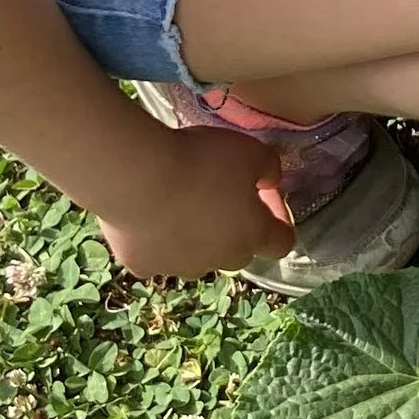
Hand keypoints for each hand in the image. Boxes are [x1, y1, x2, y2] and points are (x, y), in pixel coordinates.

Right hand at [94, 125, 290, 279]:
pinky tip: (146, 211)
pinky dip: (155, 238)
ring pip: (195, 256)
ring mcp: (179, 267)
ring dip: (194, 235)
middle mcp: (220, 261)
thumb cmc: (202, 162)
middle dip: (233, 226)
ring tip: (176, 201)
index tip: (263, 192)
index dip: (277, 217)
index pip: (281, 242)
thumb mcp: (251, 151)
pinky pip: (156, 253)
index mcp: (252, 236)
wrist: (137, 177)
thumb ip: (269, 168)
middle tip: (216, 192)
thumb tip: (269, 181)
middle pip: (237, 250)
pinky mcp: (143, 265)